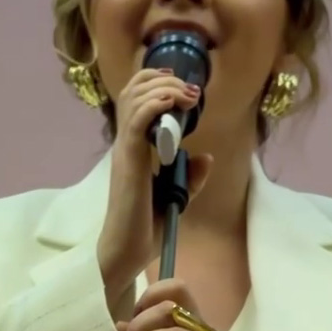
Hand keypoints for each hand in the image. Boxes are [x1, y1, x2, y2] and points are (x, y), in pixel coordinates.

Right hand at [97, 70, 212, 310]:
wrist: (126, 252)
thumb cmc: (145, 228)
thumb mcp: (175, 198)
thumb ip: (189, 177)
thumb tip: (206, 158)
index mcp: (134, 148)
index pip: (134, 100)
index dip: (154, 83)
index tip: (181, 84)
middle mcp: (126, 143)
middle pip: (132, 91)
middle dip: (160, 79)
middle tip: (189, 87)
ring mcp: (125, 150)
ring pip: (135, 100)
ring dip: (164, 89)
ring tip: (188, 95)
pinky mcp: (129, 161)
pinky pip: (137, 121)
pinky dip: (156, 105)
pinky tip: (174, 103)